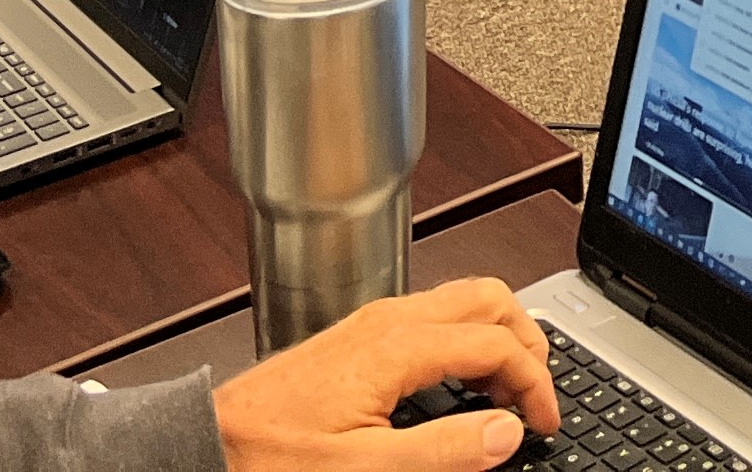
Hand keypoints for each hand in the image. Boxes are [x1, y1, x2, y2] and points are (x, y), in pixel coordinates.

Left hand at [211, 279, 560, 471]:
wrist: (207, 441)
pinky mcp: (358, 337)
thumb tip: (504, 432)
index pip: (496, 341)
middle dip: (526, 338)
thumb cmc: (269, 457)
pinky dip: (466, 340)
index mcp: (397, 345)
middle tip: (538, 394)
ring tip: (508, 390)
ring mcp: (372, 323)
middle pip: (488, 296)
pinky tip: (460, 383)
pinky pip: (433, 317)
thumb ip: (442, 449)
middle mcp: (389, 319)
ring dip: (498, 336)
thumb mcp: (364, 470)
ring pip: (461, 300)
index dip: (534, 381)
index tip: (544, 423)